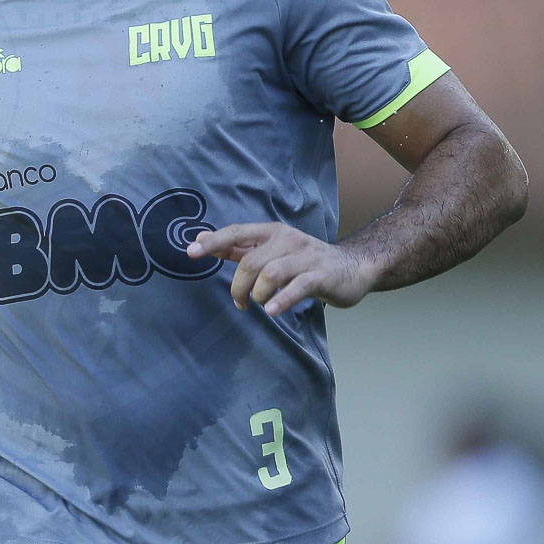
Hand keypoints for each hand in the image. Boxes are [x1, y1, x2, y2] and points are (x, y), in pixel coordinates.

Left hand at [187, 223, 377, 315]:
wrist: (353, 266)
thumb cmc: (304, 261)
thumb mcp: (272, 250)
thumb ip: (239, 248)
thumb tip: (203, 241)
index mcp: (272, 232)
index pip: (237, 232)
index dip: (213, 242)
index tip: (190, 252)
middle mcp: (287, 240)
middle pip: (251, 261)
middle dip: (238, 286)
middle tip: (240, 303)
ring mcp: (305, 257)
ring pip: (270, 273)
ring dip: (258, 295)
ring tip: (259, 305)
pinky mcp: (320, 275)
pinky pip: (297, 287)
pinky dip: (281, 300)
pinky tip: (273, 311)